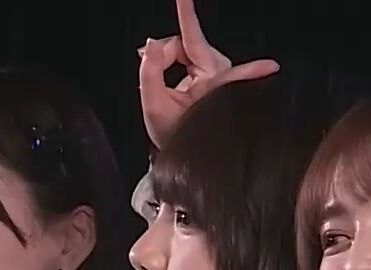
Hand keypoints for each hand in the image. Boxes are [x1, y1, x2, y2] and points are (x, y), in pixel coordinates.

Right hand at [139, 0, 278, 147]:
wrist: (190, 155)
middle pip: (183, 44)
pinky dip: (176, 66)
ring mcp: (220, 71)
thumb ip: (149, 70)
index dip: (186, 14)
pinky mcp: (216, 72)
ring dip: (169, 63)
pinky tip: (173, 84)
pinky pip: (189, 57)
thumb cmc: (177, 136)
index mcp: (211, 81)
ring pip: (185, 50)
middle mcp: (220, 72)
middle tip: (150, 75)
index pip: (193, 39)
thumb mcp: (154, 105)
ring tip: (165, 88)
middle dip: (164, 55)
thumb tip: (149, 45)